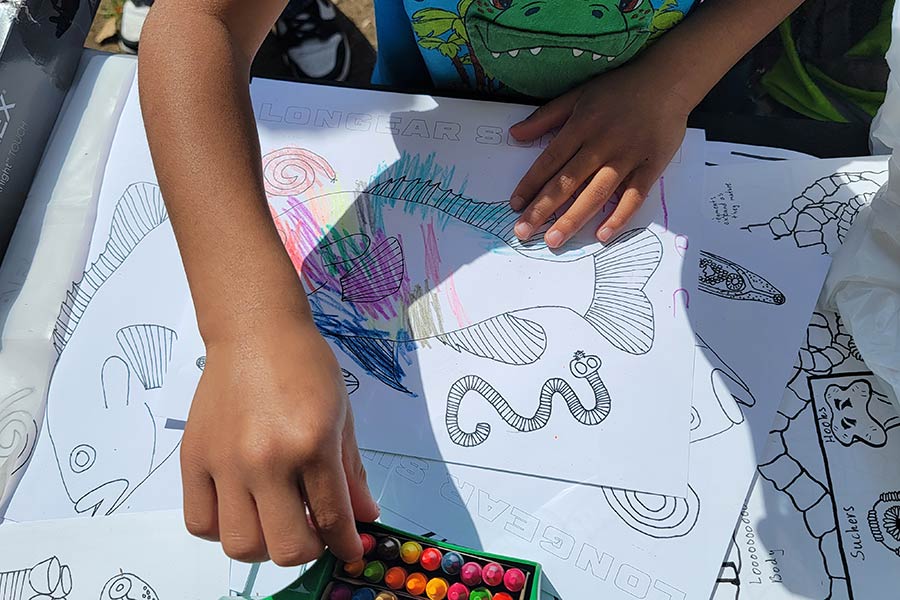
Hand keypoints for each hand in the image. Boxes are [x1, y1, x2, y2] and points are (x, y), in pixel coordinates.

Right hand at [180, 312, 378, 565]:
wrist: (255, 330)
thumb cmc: (303, 364)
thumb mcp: (342, 415)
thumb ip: (351, 473)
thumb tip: (365, 517)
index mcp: (312, 444)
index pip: (332, 518)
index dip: (345, 544)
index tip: (349, 551)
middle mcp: (267, 459)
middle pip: (286, 547)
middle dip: (308, 549)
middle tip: (311, 530)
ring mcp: (225, 462)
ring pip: (240, 545)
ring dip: (263, 545)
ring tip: (273, 519)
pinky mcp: (193, 458)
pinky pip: (199, 523)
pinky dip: (221, 529)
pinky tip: (240, 507)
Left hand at [509, 59, 692, 247]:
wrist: (669, 80)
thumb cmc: (620, 88)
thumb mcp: (578, 95)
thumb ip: (545, 117)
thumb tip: (514, 134)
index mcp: (581, 125)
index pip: (549, 161)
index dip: (530, 184)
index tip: (515, 205)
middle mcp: (602, 143)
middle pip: (568, 182)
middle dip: (543, 209)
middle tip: (523, 233)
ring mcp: (627, 157)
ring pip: (596, 193)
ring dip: (573, 219)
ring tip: (553, 241)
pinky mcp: (651, 166)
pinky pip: (634, 196)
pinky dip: (619, 217)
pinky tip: (602, 235)